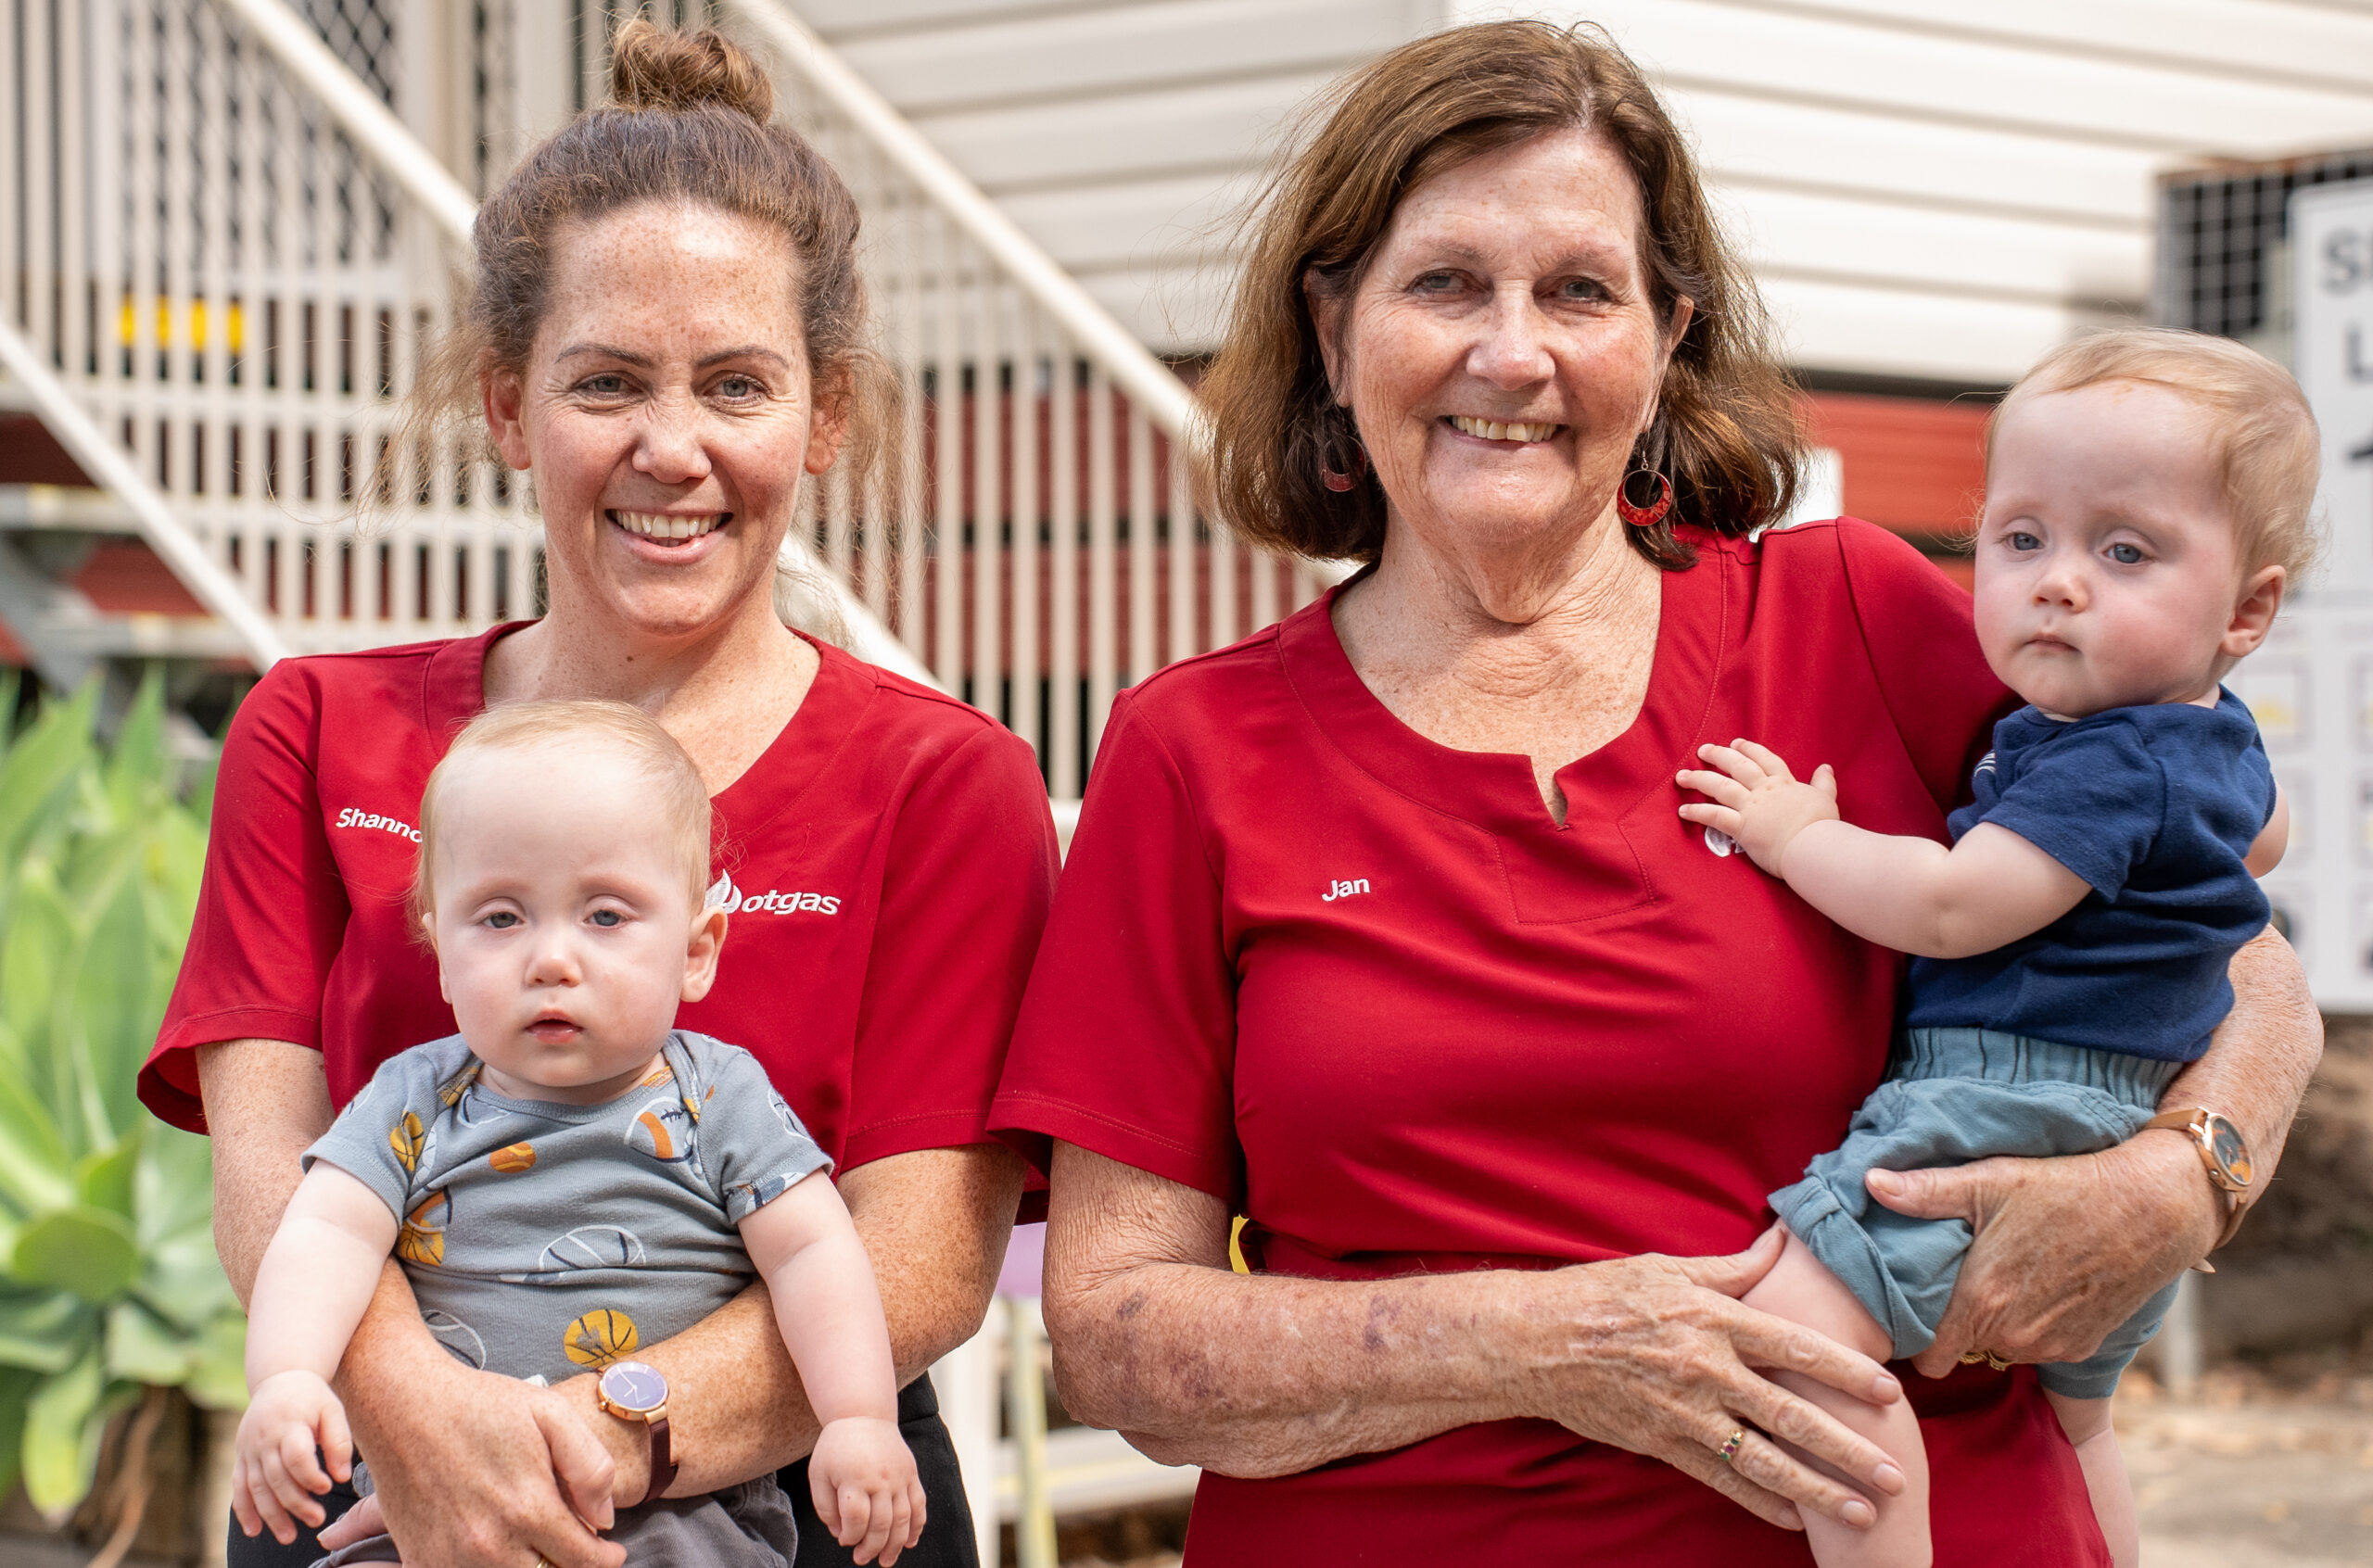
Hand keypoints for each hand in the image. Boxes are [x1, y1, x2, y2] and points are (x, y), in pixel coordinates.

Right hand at [232, 1371, 352, 1544]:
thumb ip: (339, 1441)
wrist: (278, 1380)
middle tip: (316, 1520)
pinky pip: (238, 1487)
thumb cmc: (311, 1397)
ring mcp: (248, 1449)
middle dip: (295, 1503)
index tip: (328, 1488)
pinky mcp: (240, 1457)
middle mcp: (264, 1438)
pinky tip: (254, 1530)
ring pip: (256, 1487)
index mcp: (288, 1423)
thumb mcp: (332, 1409)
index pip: (295, 1456)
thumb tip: (342, 1476)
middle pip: (276, 1477)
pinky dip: (244, 1510)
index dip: (310, 1475)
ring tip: (288, 1536)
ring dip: (271, 1515)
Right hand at [337, 1351, 624, 1567]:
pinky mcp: (422, 1561)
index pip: (584, 1562)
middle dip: (569, 1565)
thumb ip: (591, 1469)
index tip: (610, 1551)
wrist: (402, 1405)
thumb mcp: (551, 1414)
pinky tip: (498, 1551)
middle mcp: (491, 1545)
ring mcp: (453, 1559)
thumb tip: (605, 1519)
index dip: (605, 1560)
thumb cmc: (479, 1405)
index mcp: (529, 1509)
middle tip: (576, 1546)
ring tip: (540, 1547)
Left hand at [809, 1416, 925, 1565]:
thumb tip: (841, 1534)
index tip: (844, 1540)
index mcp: (854, 1478)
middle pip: (882, 1523)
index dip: (850, 1536)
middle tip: (862, 1558)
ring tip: (887, 1561)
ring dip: (896, 1544)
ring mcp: (900, 1476)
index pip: (856, 1519)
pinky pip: (919, 1504)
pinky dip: (917, 1526)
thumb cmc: (837, 1447)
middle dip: (872, 1547)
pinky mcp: (911, 1473)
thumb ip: (825, 1508)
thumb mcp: (819, 1474)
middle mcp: (880, 1478)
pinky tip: (910, 1542)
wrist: (863, 1414)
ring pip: (904, 1519)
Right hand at [1521, 1227, 1905, 1533]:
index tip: (1890, 1393)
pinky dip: (1761, 1502)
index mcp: (1713, 1321)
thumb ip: (1733, 1267)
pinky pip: (1722, 1480)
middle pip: (1792, 1416)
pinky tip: (1795, 1519)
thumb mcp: (1669, 1269)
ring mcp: (1685, 1414)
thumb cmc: (1603, 1296)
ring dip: (1819, 1489)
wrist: (1536, 1340)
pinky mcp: (1662, 1443)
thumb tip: (1784, 1240)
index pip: (1796, 1347)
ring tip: (1864, 1510)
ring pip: (1765, 1460)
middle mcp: (1707, 1371)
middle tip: (1897, 1474)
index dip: (1847, 1371)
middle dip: (1850, 1448)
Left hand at [1677, 740, 1839, 876]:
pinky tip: (1683, 810)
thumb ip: (1824, 782)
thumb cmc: (1822, 826)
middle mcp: (1764, 791)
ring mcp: (1751, 807)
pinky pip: (1714, 816)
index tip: (1736, 743)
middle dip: (1718, 756)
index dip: (1749, 749)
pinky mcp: (1742, 827)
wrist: (1815, 847)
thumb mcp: (1826, 798)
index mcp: (1784, 783)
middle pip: (1737, 766)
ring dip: (1698, 780)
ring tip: (1682, 776)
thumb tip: (1825, 767)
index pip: (1764, 759)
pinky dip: (1697, 812)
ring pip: (1720, 787)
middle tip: (1702, 750)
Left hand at [1867, 1131, 2218, 1377]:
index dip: (1915, 1336)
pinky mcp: (2083, 1348)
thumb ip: (1926, 1190)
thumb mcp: (1991, 1180)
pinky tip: (2042, 1284)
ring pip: (2001, 1347)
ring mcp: (2052, 1346)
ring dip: (1997, 1322)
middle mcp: (2014, 1335)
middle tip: (1963, 1279)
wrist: (2154, 1209)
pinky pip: (2039, 1346)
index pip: (1927, 1357)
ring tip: (2005, 1275)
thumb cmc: (2066, 1187)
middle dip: (1956, 1321)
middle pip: (1962, 1347)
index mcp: (1982, 1301)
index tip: (1914, 1308)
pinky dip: (2034, 1324)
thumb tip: (1869, 1182)